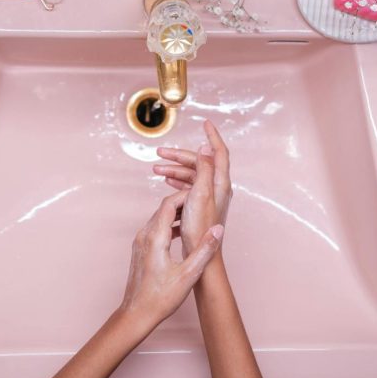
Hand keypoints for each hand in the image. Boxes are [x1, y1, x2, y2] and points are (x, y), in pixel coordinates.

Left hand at [119, 190, 223, 327]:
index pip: (169, 204)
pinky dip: (169, 225)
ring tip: (195, 216)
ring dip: (176, 214)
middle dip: (182, 202)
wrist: (136, 313)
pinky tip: (182, 234)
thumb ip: (204, 250)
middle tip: (202, 201)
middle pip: (163, 208)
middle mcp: (144, 235)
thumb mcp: (189, 275)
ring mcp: (140, 242)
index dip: (185, 196)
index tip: (201, 194)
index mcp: (155, 238)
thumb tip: (218, 229)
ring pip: (158, 218)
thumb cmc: (160, 298)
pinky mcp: (141, 249)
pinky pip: (155, 228)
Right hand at [153, 120, 232, 255]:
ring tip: (156, 170)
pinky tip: (166, 183)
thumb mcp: (200, 194)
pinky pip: (189, 187)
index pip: (219, 152)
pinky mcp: (201, 207)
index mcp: (220, 183)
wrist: (201, 254)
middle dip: (180, 156)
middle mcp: (218, 189)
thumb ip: (205, 169)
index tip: (205, 122)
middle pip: (200, 163)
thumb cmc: (200, 228)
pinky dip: (177, 182)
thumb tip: (205, 146)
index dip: (213, 136)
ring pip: (192, 176)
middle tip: (160, 153)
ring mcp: (209, 198)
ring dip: (175, 170)